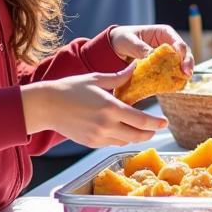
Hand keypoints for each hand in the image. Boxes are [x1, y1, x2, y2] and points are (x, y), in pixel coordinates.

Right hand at [21, 61, 166, 145]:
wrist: (47, 106)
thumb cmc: (70, 88)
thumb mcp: (96, 79)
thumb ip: (119, 77)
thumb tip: (135, 68)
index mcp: (110, 108)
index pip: (141, 120)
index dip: (156, 123)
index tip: (164, 122)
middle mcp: (106, 126)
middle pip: (137, 135)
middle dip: (150, 132)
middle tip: (156, 128)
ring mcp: (98, 137)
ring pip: (125, 142)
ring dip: (136, 137)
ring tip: (141, 130)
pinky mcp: (91, 143)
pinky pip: (112, 143)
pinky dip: (120, 138)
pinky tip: (121, 131)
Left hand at [109, 25, 194, 77]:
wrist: (116, 47)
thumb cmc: (124, 38)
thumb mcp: (131, 41)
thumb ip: (141, 48)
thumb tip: (151, 56)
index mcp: (164, 33)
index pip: (178, 42)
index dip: (183, 53)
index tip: (183, 65)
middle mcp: (169, 44)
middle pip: (184, 54)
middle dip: (188, 64)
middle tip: (187, 75)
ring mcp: (167, 56)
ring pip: (180, 64)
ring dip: (182, 73)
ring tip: (182, 82)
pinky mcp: (162, 67)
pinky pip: (171, 73)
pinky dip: (173, 79)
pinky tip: (174, 86)